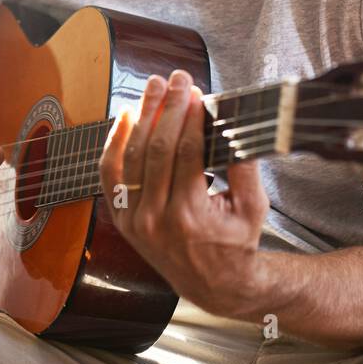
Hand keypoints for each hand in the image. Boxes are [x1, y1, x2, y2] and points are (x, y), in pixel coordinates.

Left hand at [99, 70, 268, 316]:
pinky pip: (109, 174)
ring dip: (143, 116)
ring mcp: (133, 220)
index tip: (195, 92)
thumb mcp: (252, 207)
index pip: (186, 153)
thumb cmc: (236, 242)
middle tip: (176, 79)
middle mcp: (155, 219)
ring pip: (132, 157)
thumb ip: (244, 167)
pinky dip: (114, 143)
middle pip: (157, 149)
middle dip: (167, 108)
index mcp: (189, 216)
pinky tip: (126, 116)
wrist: (213, 283)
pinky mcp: (121, 219)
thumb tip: (234, 124)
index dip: (190, 118)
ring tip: (153, 88)